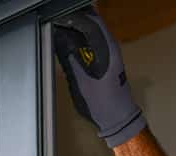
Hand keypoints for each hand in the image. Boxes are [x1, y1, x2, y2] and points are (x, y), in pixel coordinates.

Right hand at [52, 8, 145, 147]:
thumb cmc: (103, 104)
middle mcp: (111, 46)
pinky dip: (81, 37)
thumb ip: (70, 60)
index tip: (59, 19)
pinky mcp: (107, 58)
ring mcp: (110, 52)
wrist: (118, 119)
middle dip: (75, 20)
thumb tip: (60, 41)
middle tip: (57, 23)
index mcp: (108, 49)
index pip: (92, 22)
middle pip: (93, 22)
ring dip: (77, 28)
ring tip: (60, 29)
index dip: (75, 17)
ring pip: (93, 30)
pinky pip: (93, 40)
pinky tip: (69, 41)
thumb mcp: (82, 83)